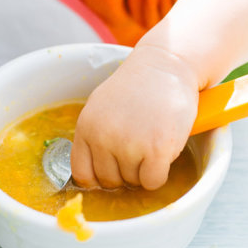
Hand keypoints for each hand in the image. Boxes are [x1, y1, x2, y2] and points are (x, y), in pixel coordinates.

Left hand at [70, 45, 199, 189]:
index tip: (111, 172)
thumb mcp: (100, 106)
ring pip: (133, 182)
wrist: (165, 66)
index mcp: (86, 127)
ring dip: (144, 169)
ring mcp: (129, 144)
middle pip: (110, 181)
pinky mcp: (156, 150)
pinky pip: (153, 182)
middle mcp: (103, 138)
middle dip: (125, 172)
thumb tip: (92, 175)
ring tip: (150, 140)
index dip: (98, 178)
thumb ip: (93, 136)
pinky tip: (162, 152)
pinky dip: (159, 174)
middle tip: (138, 149)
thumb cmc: (135, 87)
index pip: (82, 174)